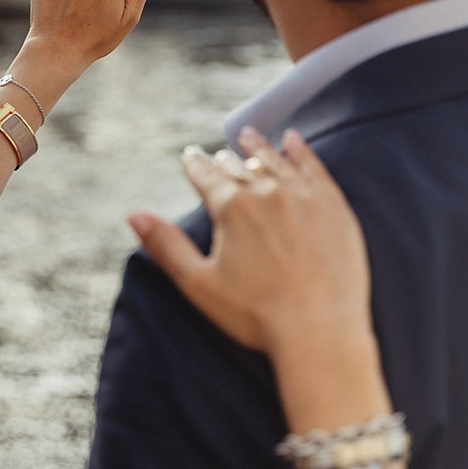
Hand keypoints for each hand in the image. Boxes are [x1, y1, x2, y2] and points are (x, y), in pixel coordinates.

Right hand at [128, 129, 375, 409]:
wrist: (321, 334)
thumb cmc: (255, 316)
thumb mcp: (199, 284)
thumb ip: (166, 245)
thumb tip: (134, 214)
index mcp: (231, 208)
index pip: (206, 175)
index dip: (194, 164)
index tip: (189, 155)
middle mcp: (267, 192)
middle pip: (239, 168)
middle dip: (224, 161)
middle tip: (217, 155)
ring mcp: (304, 196)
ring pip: (275, 161)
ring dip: (258, 147)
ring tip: (248, 135)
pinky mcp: (334, 206)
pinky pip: (314, 168)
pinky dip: (301, 152)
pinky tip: (294, 141)